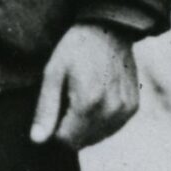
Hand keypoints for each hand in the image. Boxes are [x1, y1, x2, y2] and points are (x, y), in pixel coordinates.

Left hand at [29, 21, 140, 149]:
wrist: (109, 28)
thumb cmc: (76, 48)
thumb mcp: (53, 72)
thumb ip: (46, 109)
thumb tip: (37, 141)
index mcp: (88, 104)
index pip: (65, 140)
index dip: (54, 128)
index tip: (54, 106)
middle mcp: (111, 111)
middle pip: (81, 142)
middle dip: (69, 127)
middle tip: (67, 98)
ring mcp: (125, 111)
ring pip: (97, 137)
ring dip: (85, 126)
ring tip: (81, 95)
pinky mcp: (133, 108)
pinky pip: (111, 128)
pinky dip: (100, 120)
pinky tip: (95, 98)